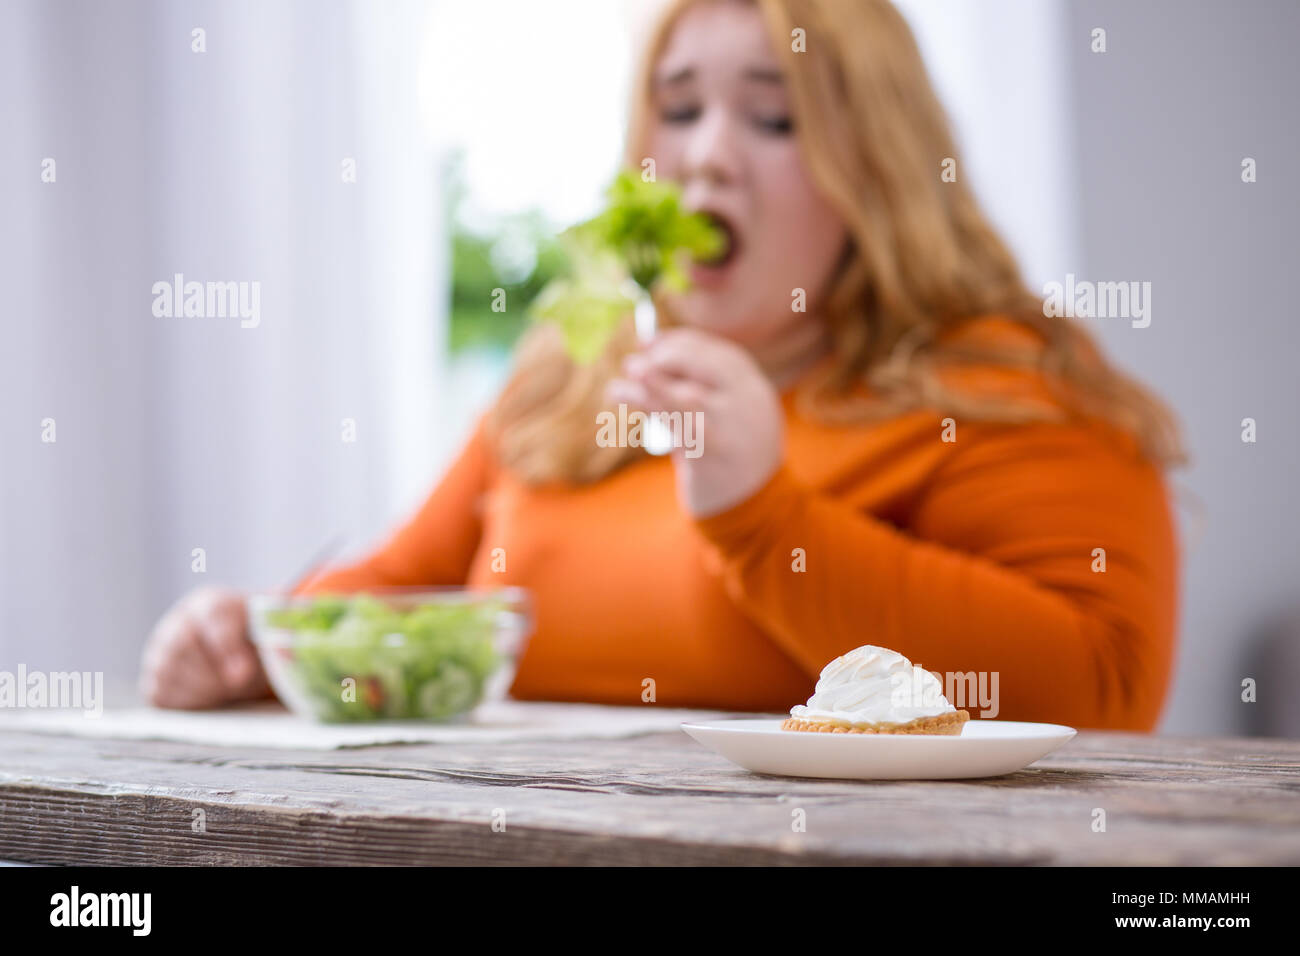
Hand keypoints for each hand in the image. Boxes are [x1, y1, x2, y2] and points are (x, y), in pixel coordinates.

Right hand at [139, 587, 270, 708]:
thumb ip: (281, 631)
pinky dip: (188, 702)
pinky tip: (212, 697)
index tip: (243, 673)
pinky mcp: (153, 680)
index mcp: (210, 603)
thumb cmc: (256, 637)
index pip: (213, 617)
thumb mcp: (271, 627)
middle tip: (240, 685)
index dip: (227, 646)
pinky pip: (161, 694)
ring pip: (169, 672)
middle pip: (183, 647)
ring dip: (204, 689)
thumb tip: (288, 652)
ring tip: (230, 689)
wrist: (235, 650)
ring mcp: (160, 652)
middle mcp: (178, 624)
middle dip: (216, 674)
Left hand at [606, 327, 783, 516]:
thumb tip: (648, 353)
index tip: (649, 341)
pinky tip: (619, 395)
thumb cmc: (728, 456)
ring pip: (687, 396)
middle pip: (709, 366)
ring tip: (625, 375)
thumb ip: (700, 387)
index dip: (682, 342)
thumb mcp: (725, 417)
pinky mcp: (713, 454)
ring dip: (651, 382)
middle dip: (669, 357)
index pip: (722, 354)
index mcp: (756, 390)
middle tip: (635, 362)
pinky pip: (674, 424)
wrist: (751, 509)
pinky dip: (644, 404)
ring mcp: (734, 429)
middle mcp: (750, 404)